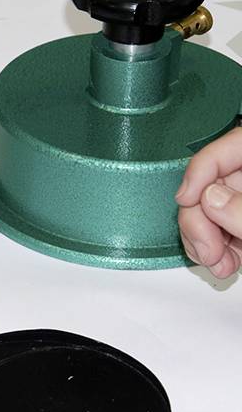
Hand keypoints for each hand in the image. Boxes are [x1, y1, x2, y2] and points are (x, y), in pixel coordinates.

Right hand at [176, 127, 241, 278]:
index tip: (186, 199)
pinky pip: (222, 232)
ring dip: (204, 241)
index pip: (225, 148)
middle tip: (206, 248)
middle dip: (199, 219)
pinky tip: (222, 264)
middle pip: (212, 185)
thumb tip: (210, 199)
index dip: (199, 171)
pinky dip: (217, 251)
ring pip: (211, 212)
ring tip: (216, 263)